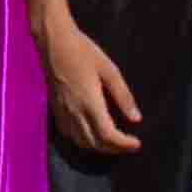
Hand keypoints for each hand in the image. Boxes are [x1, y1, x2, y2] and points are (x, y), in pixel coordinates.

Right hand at [45, 29, 139, 155]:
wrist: (53, 42)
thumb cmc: (83, 51)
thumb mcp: (109, 70)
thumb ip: (123, 96)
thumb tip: (136, 119)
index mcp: (90, 103)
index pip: (108, 135)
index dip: (124, 144)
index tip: (137, 143)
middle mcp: (75, 112)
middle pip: (95, 143)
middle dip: (114, 149)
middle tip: (129, 145)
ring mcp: (62, 112)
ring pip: (81, 142)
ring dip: (99, 147)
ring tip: (114, 143)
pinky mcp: (55, 109)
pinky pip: (69, 134)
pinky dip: (83, 141)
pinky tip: (91, 134)